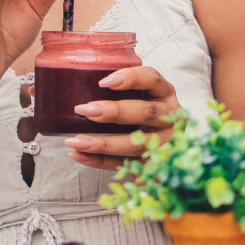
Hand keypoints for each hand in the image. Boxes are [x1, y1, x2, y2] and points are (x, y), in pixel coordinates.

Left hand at [64, 66, 179, 170]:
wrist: (166, 151)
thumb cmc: (142, 113)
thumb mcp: (139, 96)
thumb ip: (118, 88)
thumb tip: (79, 80)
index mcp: (165, 94)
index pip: (151, 79)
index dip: (130, 78)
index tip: (103, 82)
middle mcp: (169, 117)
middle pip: (146, 112)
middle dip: (114, 112)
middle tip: (84, 110)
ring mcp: (165, 144)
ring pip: (136, 144)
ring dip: (103, 143)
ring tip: (75, 141)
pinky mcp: (154, 166)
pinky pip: (126, 165)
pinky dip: (100, 161)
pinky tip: (79, 155)